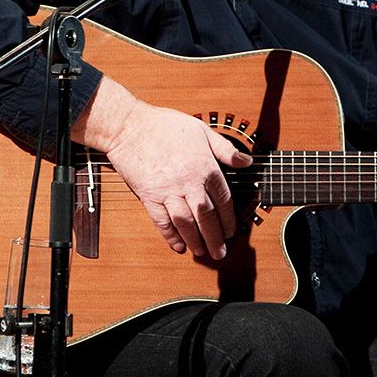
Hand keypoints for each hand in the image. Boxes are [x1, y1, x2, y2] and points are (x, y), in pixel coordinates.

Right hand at [72, 81, 248, 259]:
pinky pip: (161, 221)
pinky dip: (170, 235)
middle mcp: (188, 181)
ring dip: (195, 240)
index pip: (223, 198)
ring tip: (202, 252)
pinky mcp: (148, 195)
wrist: (129, 126)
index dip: (229, 218)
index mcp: (204, 166)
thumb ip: (225, 148)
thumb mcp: (202, 130)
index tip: (231, 230)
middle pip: (206, 215)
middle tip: (221, 252)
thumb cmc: (164, 125)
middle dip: (215, 237)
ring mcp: (167, 190)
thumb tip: (247, 161)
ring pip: (186, 222)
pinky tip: (178, 245)